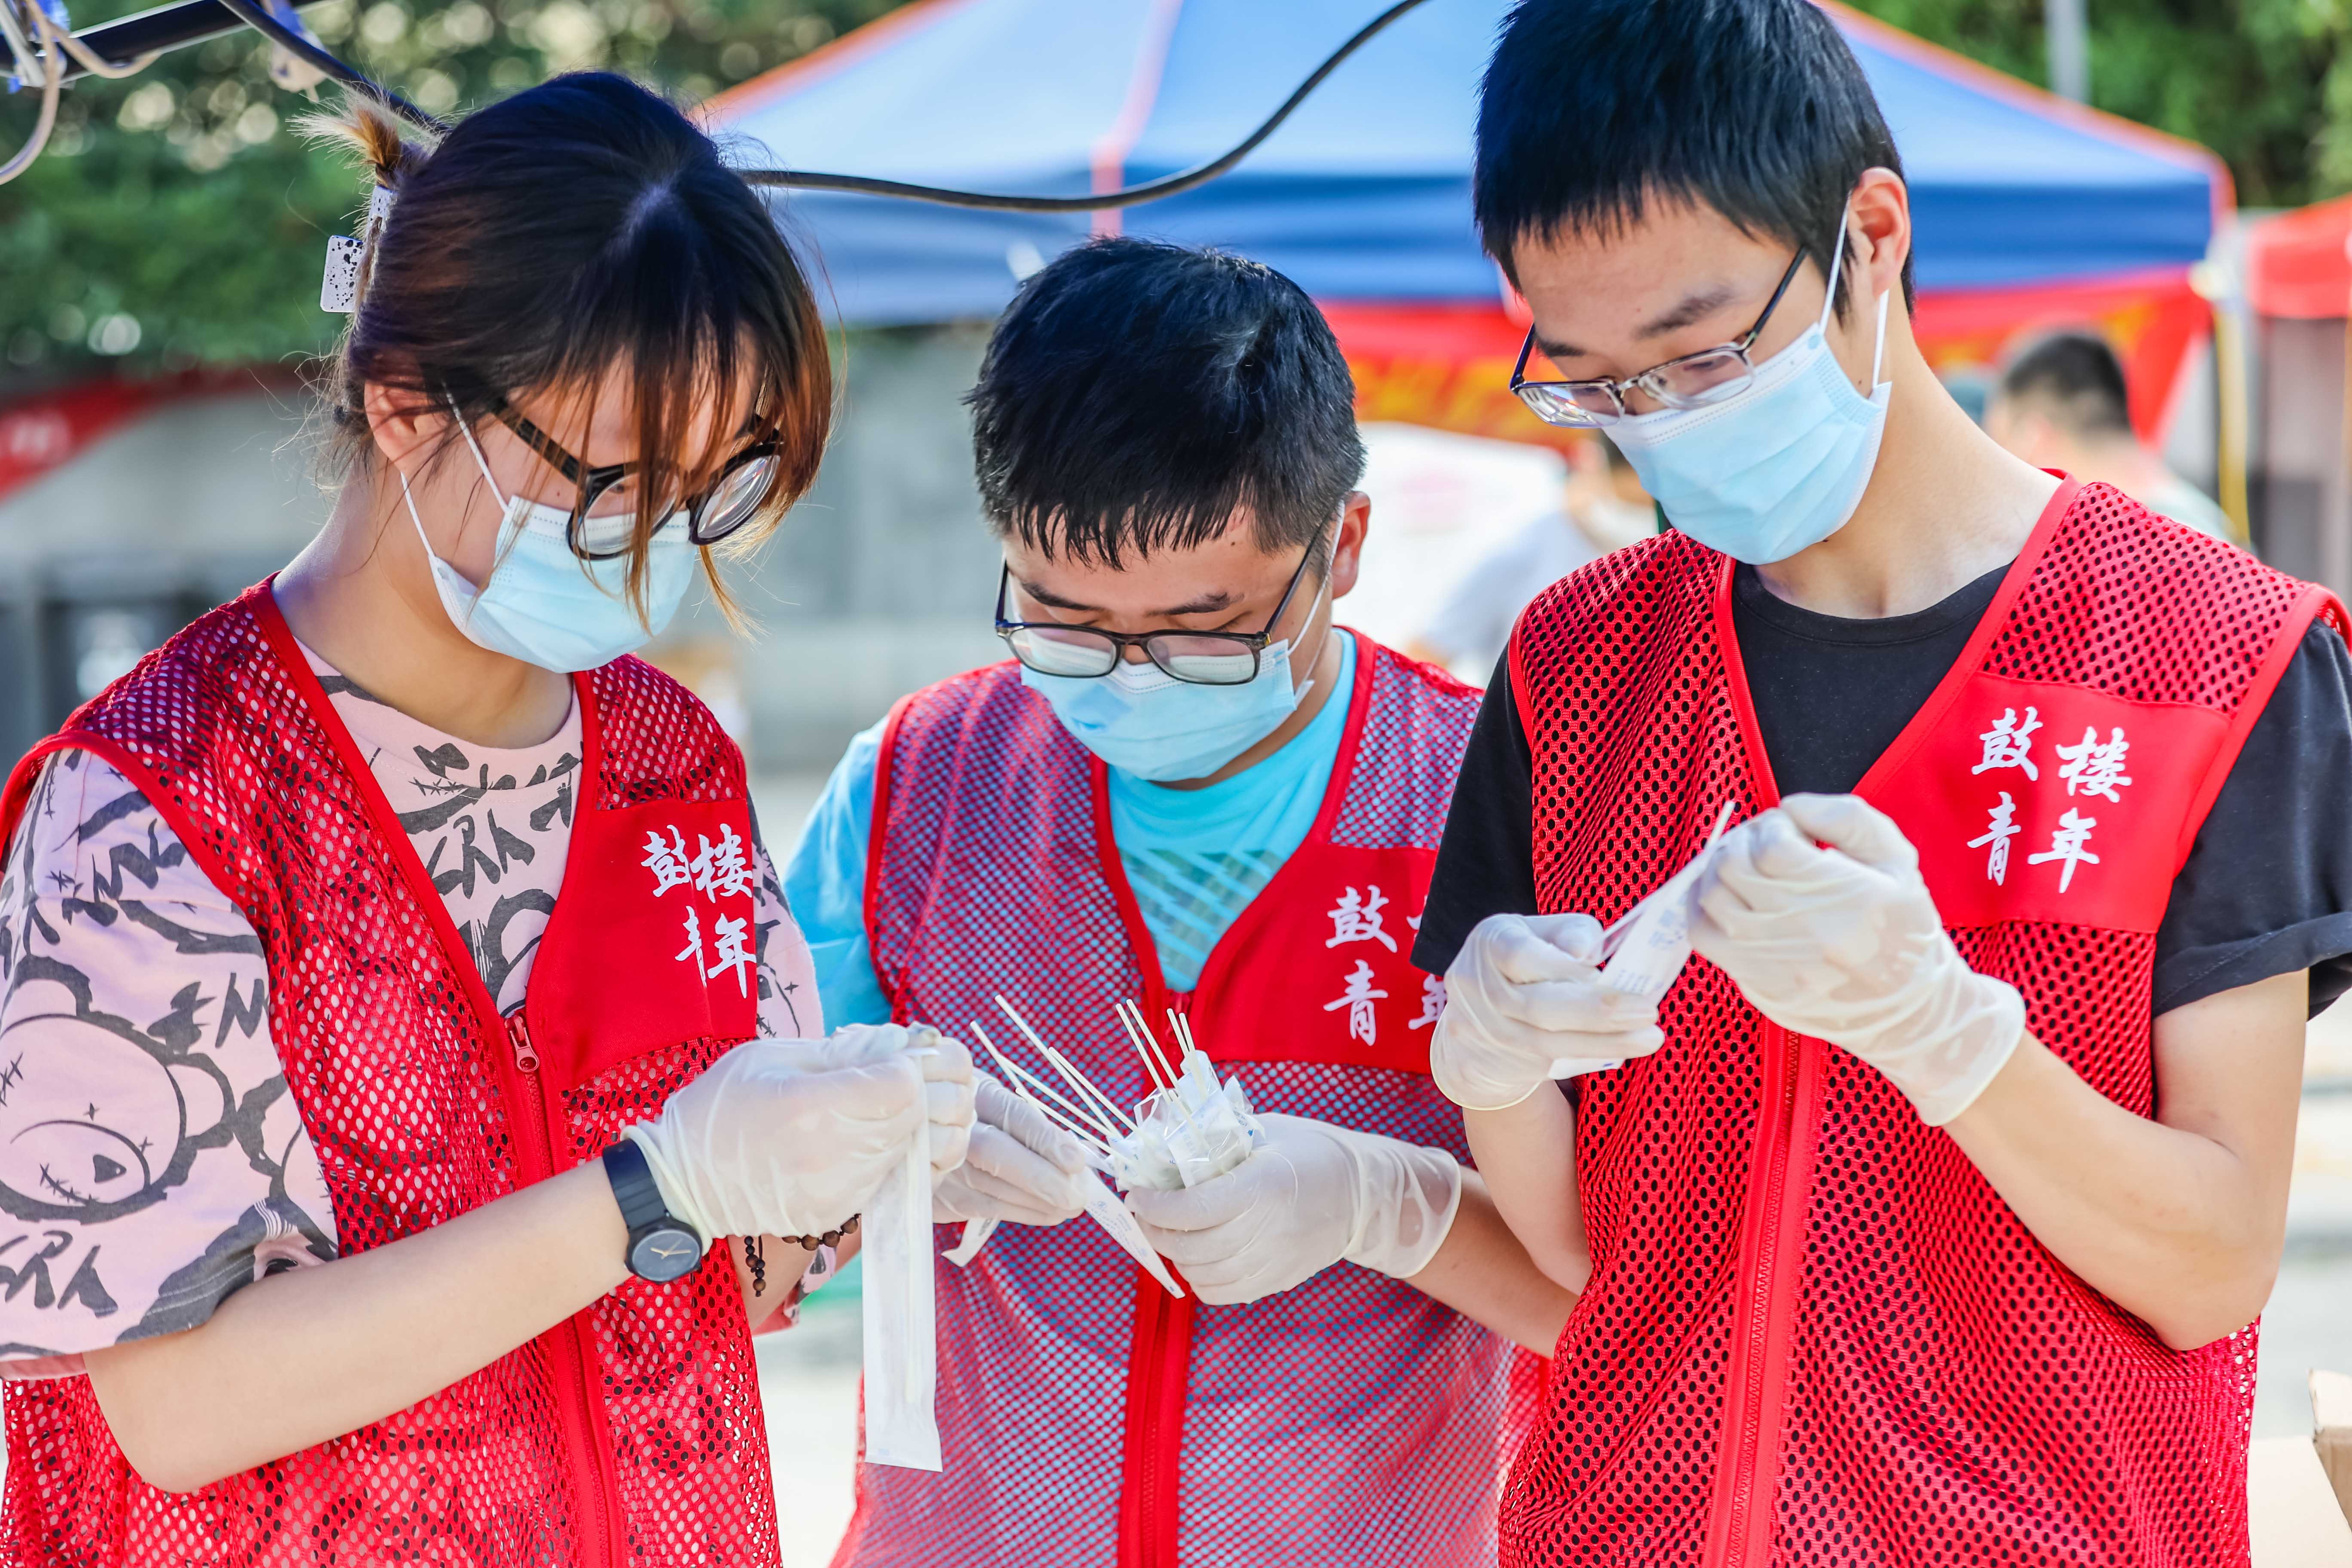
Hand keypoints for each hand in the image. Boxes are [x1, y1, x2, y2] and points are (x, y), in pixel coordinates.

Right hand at [623, 1025, 975, 1242]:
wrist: (681, 1184)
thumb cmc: (719, 1109)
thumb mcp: (769, 1058)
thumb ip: (838, 1053)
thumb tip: (896, 1048)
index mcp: (813, 1107)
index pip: (903, 1085)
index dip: (919, 1063)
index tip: (913, 1051)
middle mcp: (834, 1154)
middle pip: (922, 1118)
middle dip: (943, 1088)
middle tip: (943, 1069)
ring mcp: (841, 1191)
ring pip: (922, 1154)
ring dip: (939, 1124)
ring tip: (934, 1099)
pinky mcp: (841, 1215)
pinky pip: (901, 1182)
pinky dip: (918, 1156)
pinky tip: (911, 1134)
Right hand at [934, 1075, 1093, 1227]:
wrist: (929, 1137)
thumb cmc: (985, 1120)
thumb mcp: (1005, 1108)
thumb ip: (1035, 1128)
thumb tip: (1080, 1156)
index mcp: (977, 1094)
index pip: (1011, 1113)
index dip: (1044, 1137)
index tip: (1076, 1161)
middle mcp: (953, 1126)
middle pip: (995, 1152)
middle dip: (1041, 1177)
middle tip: (1077, 1196)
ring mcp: (941, 1161)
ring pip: (992, 1186)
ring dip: (1039, 1201)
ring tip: (1072, 1205)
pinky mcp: (940, 1194)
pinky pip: (987, 1208)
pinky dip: (1025, 1213)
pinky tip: (1051, 1213)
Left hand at [1126, 1114, 1461, 1304]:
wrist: (1362, 1195)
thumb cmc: (1310, 1152)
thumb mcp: (1264, 1130)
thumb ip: (1214, 1137)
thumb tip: (1159, 1136)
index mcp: (1261, 1187)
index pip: (1192, 1208)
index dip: (1154, 1204)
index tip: (1137, 1192)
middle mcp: (1265, 1230)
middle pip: (1190, 1246)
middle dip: (1154, 1229)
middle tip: (1144, 1211)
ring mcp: (1271, 1262)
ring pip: (1200, 1274)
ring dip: (1173, 1254)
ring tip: (1166, 1231)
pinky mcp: (1275, 1281)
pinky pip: (1221, 1293)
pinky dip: (1198, 1279)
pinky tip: (1194, 1256)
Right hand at [1430, 912, 1664, 1109]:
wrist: (1469, 1024)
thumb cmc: (1518, 964)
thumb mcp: (1534, 933)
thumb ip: (1566, 932)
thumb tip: (1586, 949)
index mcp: (1489, 944)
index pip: (1520, 955)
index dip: (1561, 966)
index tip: (1600, 970)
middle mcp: (1480, 989)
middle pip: (1538, 1006)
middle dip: (1597, 1011)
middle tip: (1648, 1011)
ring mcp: (1490, 1031)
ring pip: (1551, 1041)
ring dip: (1607, 1041)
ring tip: (1651, 1036)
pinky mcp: (1505, 1062)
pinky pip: (1556, 1059)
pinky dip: (1596, 1053)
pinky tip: (1628, 1047)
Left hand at [1690, 793, 2024, 1125]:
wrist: (1909, 1010)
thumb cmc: (1905, 930)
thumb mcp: (1898, 861)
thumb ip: (1847, 819)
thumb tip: (1790, 806)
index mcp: (1849, 898)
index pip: (1774, 847)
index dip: (1772, 826)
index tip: (1787, 829)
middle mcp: (1808, 933)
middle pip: (1734, 867)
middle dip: (1742, 841)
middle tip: (1761, 841)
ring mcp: (1777, 962)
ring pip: (1712, 898)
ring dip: (1719, 870)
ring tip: (1744, 865)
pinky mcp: (1757, 983)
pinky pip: (1704, 937)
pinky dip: (1704, 908)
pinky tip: (1727, 898)